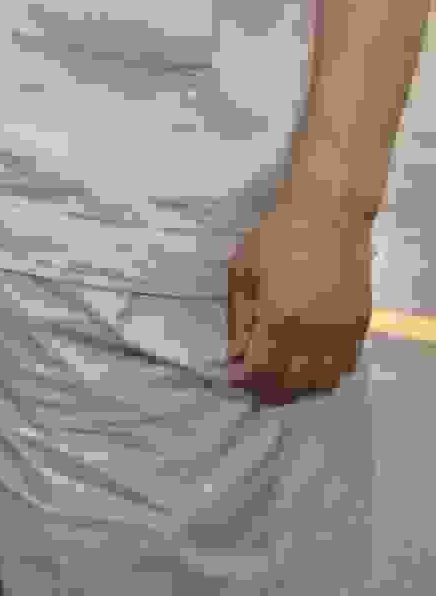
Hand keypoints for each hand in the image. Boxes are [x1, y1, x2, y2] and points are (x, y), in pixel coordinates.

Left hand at [227, 186, 373, 400]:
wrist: (329, 213)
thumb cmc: (278, 236)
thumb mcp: (244, 272)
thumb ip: (240, 318)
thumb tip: (236, 352)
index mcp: (279, 319)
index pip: (261, 369)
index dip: (245, 375)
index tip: (235, 370)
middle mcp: (314, 333)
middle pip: (292, 381)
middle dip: (270, 382)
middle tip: (256, 369)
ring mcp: (342, 332)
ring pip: (322, 378)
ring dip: (299, 379)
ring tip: (282, 365)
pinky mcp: (360, 325)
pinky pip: (344, 363)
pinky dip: (325, 368)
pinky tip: (308, 356)